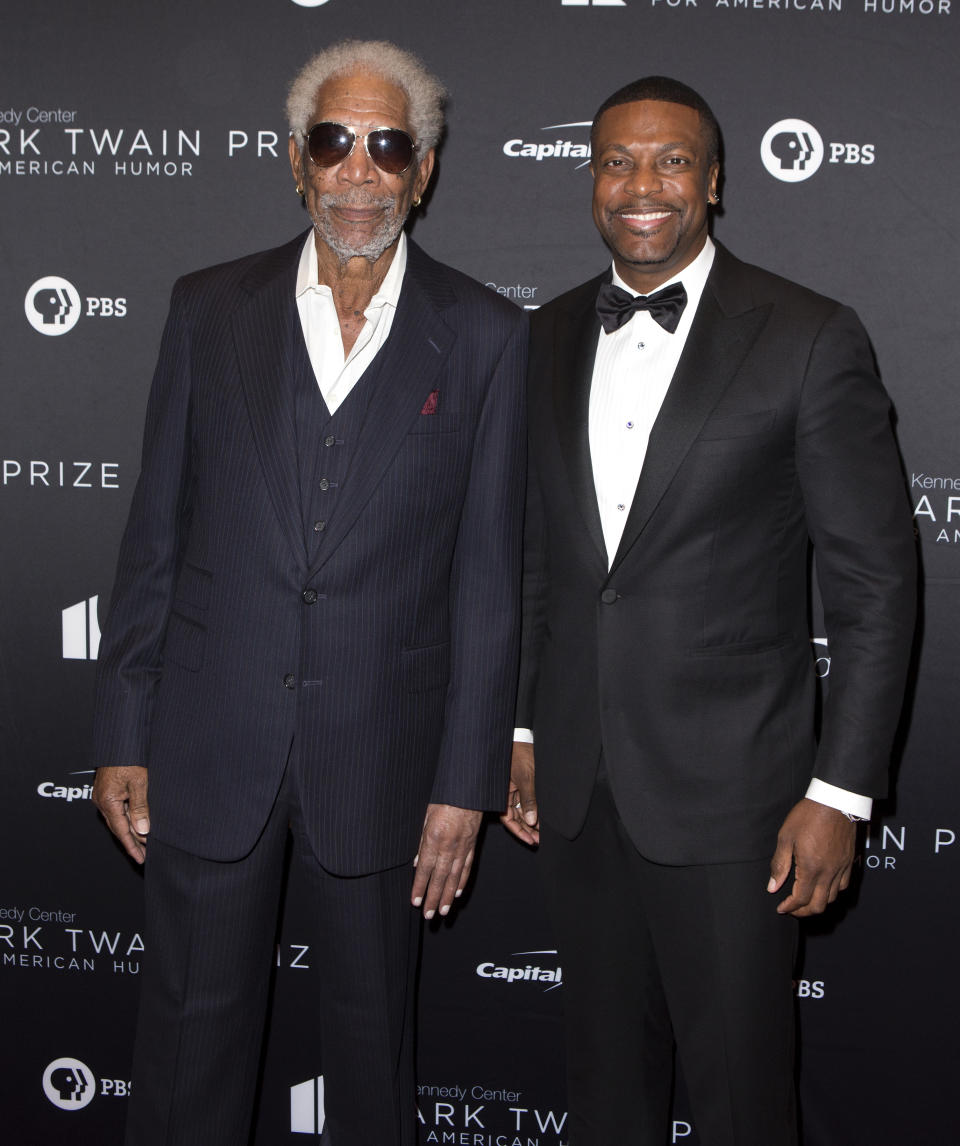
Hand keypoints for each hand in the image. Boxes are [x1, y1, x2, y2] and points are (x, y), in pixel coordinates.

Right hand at [92, 766, 149, 863]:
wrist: (119, 740)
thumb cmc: (129, 758)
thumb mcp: (139, 782)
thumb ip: (140, 807)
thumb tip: (143, 830)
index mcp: (108, 801)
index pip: (122, 831)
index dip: (132, 846)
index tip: (141, 858)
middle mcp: (102, 801)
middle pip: (118, 828)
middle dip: (133, 842)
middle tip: (145, 855)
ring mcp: (102, 796)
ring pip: (118, 819)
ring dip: (131, 831)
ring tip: (144, 843)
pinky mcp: (107, 790)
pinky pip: (117, 810)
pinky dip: (127, 818)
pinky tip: (136, 823)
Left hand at [411, 803, 482, 919]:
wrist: (469, 789)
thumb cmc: (445, 797)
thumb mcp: (426, 815)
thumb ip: (421, 840)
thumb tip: (416, 863)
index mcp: (434, 838)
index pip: (424, 869)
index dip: (419, 887)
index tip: (416, 902)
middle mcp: (449, 846)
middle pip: (440, 878)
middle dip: (434, 899)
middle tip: (429, 916)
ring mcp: (463, 847)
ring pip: (454, 877)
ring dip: (448, 896)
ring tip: (444, 911)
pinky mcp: (472, 844)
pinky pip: (467, 866)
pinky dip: (462, 881)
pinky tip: (458, 892)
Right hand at [500, 741, 538, 845]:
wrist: (524, 737)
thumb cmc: (520, 754)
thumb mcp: (526, 777)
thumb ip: (528, 799)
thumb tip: (530, 820)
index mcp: (501, 793)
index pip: (508, 819)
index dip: (519, 832)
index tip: (531, 840)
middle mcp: (507, 794)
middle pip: (516, 818)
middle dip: (527, 830)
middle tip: (540, 840)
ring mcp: (515, 791)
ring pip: (522, 812)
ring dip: (532, 823)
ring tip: (543, 833)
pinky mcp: (523, 786)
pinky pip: (527, 803)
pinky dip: (534, 812)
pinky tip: (543, 819)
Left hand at [767, 798, 856, 916]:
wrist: (835, 801)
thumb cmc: (808, 816)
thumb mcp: (786, 837)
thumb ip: (779, 864)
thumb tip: (772, 886)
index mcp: (811, 867)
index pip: (800, 899)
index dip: (789, 907)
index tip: (781, 908)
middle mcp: (828, 872)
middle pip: (818, 905)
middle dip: (803, 912)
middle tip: (791, 909)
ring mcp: (841, 868)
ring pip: (832, 898)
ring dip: (817, 903)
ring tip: (805, 899)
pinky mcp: (849, 862)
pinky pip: (843, 886)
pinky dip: (832, 892)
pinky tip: (823, 887)